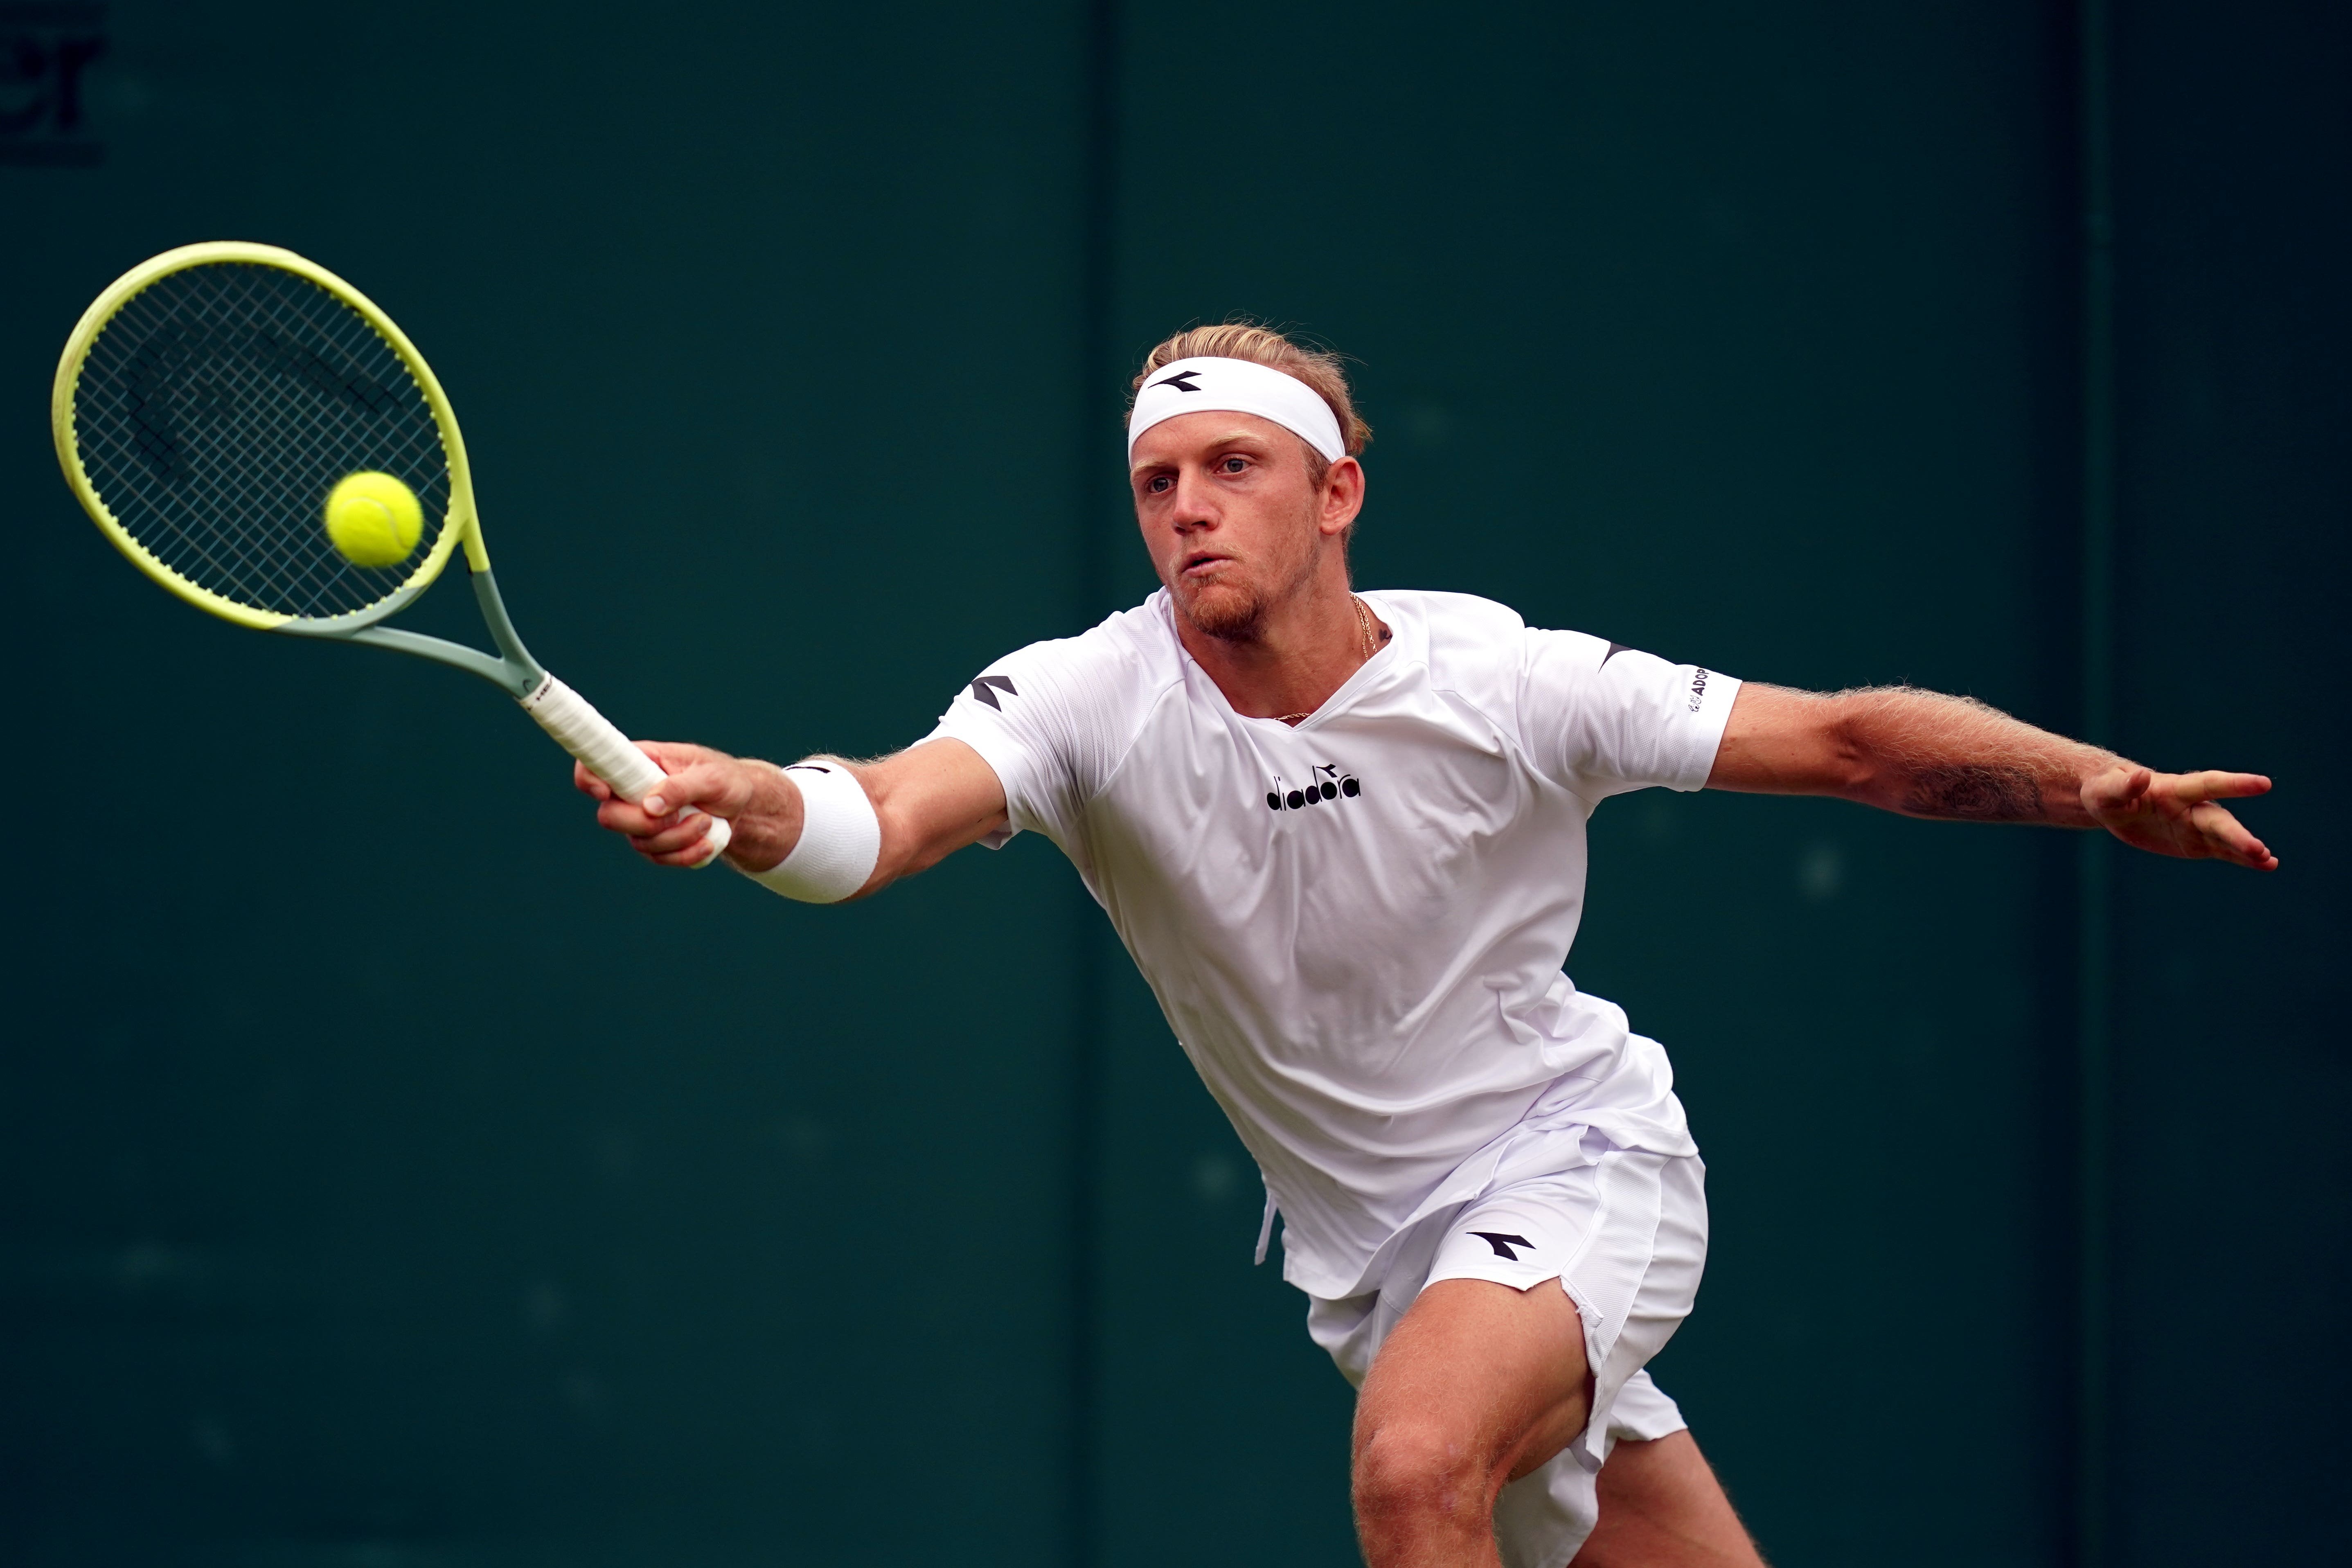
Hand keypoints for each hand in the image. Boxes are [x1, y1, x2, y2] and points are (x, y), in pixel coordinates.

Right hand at [571, 741, 800, 870]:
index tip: (605, 793)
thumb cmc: (727, 780)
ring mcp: (642, 820)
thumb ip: (681, 787)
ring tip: (705, 821)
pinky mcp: (657, 842)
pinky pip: (659, 858)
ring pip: (639, 842)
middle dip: (644, 824)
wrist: (744, 807)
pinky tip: (707, 842)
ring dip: (677, 838)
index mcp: (641, 761)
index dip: (589, 779)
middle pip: (609, 817)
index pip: (596, 765)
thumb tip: (649, 806)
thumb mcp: (712, 777)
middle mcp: (634, 791)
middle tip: (677, 815)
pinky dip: (685, 854)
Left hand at [2082, 764, 2276, 869]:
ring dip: (2247, 848)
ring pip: (2226, 837)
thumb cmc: (2104, 791)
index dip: (2235, 784)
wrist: (2110, 803)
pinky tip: (2267, 865)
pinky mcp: (2195, 843)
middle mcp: (2191, 807)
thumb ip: (2123, 786)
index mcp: (2172, 789)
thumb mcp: (2104, 791)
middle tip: (2258, 849)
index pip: (2207, 784)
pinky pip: (2223, 852)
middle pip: (2218, 820)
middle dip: (2238, 835)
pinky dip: (2243, 859)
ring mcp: (2195, 826)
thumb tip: (2142, 776)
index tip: (2264, 784)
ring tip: (2269, 861)